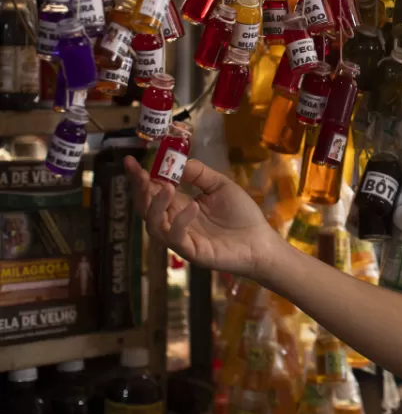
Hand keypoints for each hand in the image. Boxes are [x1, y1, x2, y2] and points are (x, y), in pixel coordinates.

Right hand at [126, 156, 281, 278]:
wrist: (260, 241)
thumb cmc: (241, 214)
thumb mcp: (220, 186)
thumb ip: (199, 174)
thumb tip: (177, 161)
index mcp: (180, 206)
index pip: (153, 191)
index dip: (140, 178)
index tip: (129, 161)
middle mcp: (175, 222)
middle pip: (146, 208)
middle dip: (141, 190)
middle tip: (141, 174)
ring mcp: (181, 238)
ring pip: (154, 225)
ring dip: (156, 205)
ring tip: (167, 187)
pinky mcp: (192, 251)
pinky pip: (176, 238)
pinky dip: (180, 221)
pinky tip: (193, 207)